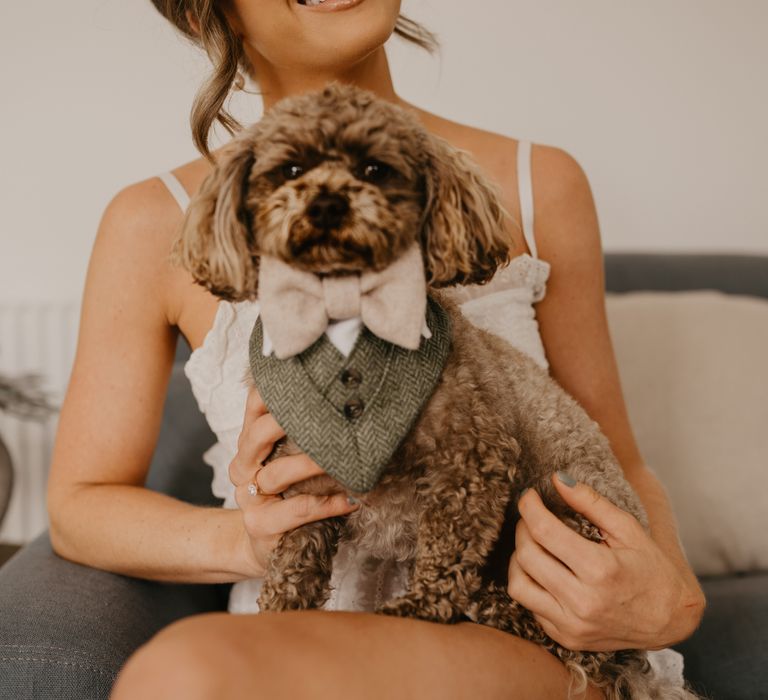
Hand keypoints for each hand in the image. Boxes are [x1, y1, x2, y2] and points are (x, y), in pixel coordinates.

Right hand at [230, 386, 358, 577]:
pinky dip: (329, 504)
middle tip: (326, 412)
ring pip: (278, 473)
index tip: (307, 376)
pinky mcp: (261, 525)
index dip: (274, 389)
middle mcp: (243, 466)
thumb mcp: (288, 457)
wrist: (266, 543)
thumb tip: (343, 395)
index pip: (254, 406)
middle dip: (290, 421)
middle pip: (259, 434)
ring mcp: (249, 497)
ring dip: (313, 464)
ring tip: (344, 458)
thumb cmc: (288, 492)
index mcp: (249, 443)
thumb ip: (301, 432)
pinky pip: (299, 510)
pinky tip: (353, 499)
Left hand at [507, 471, 704, 651]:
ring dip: (519, 559)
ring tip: (534, 545)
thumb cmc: (651, 569)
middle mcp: (583, 602)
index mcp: (600, 570)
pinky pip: (531, 607)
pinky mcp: (567, 639)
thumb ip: (591, 501)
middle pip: (527, 556)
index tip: (529, 496)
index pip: (544, 531)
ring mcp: (573, 626)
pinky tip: (546, 572)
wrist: (671, 620)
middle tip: (531, 518)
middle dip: (522, 529)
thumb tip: (557, 479)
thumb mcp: (628, 529)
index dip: (529, 507)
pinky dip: (532, 585)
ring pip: (519, 586)